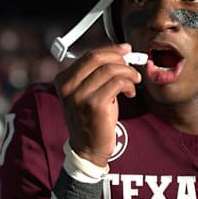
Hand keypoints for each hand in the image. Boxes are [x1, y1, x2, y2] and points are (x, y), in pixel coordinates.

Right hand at [54, 43, 140, 166]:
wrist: (88, 148)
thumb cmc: (92, 118)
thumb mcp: (88, 92)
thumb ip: (97, 72)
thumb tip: (121, 52)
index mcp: (63, 80)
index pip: (89, 55)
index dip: (112, 50)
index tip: (126, 49)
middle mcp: (68, 87)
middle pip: (99, 58)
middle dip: (121, 59)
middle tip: (133, 66)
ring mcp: (79, 96)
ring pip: (111, 70)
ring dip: (129, 73)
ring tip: (134, 82)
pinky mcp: (94, 105)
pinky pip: (118, 83)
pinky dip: (129, 84)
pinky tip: (130, 93)